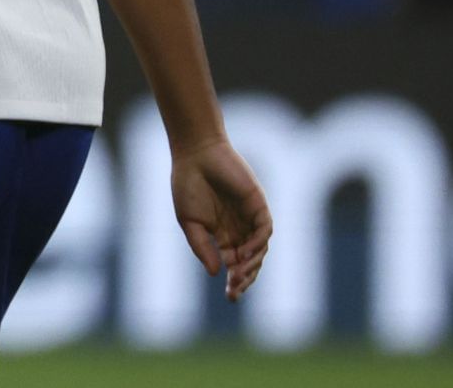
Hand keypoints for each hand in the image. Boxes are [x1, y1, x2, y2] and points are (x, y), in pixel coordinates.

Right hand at [171, 139, 271, 300]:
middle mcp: (239, 228)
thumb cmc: (187, 185)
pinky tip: (245, 253)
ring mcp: (249, 216)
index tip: (231, 297)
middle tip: (236, 291)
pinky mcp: (258, 204)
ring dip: (253, 264)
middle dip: (245, 279)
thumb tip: (216, 272)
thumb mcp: (190, 222)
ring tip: (240, 275)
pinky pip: (264, 229)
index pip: (234, 264)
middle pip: (250, 261)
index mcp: (222, 234)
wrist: (196, 154)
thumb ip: (202, 246)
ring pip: (260, 248)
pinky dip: (258, 244)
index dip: (235, 281)